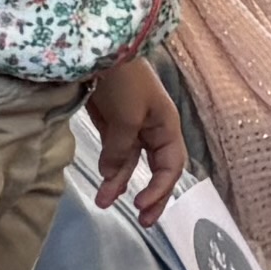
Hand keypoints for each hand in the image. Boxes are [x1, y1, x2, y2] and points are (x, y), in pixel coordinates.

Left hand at [83, 51, 182, 218]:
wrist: (99, 49)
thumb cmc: (123, 79)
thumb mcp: (127, 116)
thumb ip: (121, 148)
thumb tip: (113, 173)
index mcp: (166, 127)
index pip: (171, 166)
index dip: (161, 189)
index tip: (144, 205)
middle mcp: (153, 129)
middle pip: (156, 169)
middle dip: (151, 195)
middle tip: (143, 221)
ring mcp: (132, 126)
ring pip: (131, 163)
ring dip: (120, 183)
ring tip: (104, 203)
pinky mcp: (111, 122)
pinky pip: (116, 151)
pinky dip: (110, 166)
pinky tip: (104, 179)